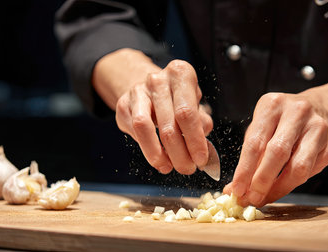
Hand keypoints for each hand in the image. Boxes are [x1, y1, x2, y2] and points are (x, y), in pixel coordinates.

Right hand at [114, 59, 212, 174]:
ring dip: (158, 154)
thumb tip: (204, 149)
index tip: (200, 160)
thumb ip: (201, 124)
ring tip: (168, 167)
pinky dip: (147, 149)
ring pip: (144, 127)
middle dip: (180, 153)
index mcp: (181, 74)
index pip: (187, 113)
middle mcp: (158, 80)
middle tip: (187, 168)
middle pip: (168, 124)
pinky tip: (158, 158)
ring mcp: (138, 91)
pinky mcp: (123, 104)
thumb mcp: (195, 105)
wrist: (150, 88)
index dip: (194, 140)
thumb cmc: (178, 99)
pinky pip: (134, 131)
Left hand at [224, 92, 327, 206]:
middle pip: (278, 153)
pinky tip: (281, 187)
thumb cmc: (281, 121)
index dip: (245, 170)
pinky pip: (309, 172)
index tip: (237, 189)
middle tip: (251, 199)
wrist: (319, 109)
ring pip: (298, 167)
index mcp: (272, 105)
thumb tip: (236, 188)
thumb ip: (249, 155)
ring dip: (279, 188)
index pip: (255, 142)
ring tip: (265, 198)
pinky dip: (292, 184)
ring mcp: (316, 129)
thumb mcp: (261, 127)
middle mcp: (297, 113)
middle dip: (262, 181)